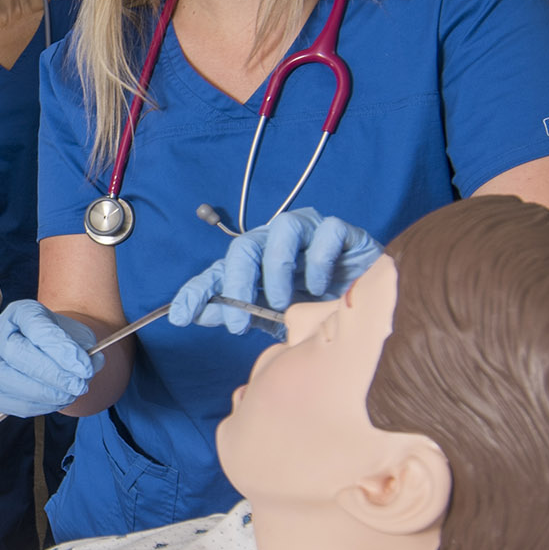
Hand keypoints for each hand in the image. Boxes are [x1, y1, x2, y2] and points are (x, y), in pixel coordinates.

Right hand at [0, 300, 103, 417]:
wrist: (48, 352)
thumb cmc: (61, 340)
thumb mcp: (77, 334)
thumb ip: (85, 347)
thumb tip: (91, 364)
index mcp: (20, 312)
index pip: (36, 326)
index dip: (61, 349)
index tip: (85, 367)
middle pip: (16, 353)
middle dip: (53, 373)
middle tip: (80, 385)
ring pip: (6, 379)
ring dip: (45, 392)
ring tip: (71, 393)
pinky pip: (9, 402)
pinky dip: (37, 406)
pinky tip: (57, 400)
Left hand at [169, 208, 383, 334]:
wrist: (368, 312)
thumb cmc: (316, 313)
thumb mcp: (272, 320)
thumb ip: (238, 314)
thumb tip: (199, 315)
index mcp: (256, 263)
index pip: (218, 271)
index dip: (196, 291)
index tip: (180, 317)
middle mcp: (277, 243)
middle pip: (244, 245)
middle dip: (236, 283)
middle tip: (239, 320)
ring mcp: (310, 233)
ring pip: (282, 229)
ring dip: (275, 269)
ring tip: (281, 303)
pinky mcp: (343, 232)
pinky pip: (326, 231)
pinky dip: (318, 259)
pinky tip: (318, 288)